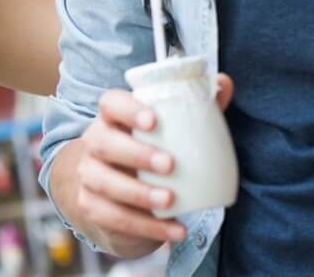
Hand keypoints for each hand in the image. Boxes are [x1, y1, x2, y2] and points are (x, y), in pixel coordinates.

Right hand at [68, 75, 233, 256]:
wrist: (118, 196)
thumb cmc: (149, 151)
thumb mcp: (172, 129)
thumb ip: (197, 106)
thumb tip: (223, 84)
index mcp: (112, 118)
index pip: (110, 103)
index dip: (128, 109)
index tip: (154, 121)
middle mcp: (94, 143)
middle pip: (102, 142)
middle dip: (135, 153)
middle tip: (169, 164)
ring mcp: (89, 177)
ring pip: (104, 183)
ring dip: (138, 194)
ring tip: (170, 201)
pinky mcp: (92, 208)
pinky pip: (114, 218)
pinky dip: (146, 228)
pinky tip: (175, 230)